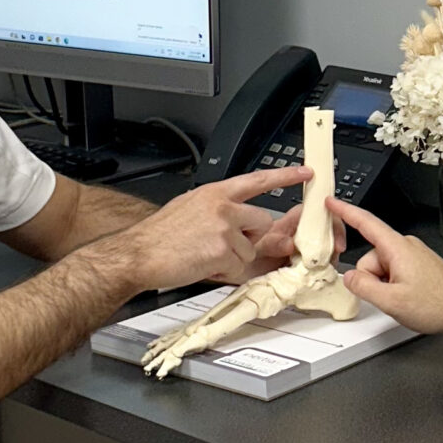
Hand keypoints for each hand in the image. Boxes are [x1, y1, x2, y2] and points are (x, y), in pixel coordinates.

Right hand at [118, 169, 306, 292]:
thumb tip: (238, 220)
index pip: (257, 180)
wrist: (138, 254)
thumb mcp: (189, 208)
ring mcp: (224, 227)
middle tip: (223, 243)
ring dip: (233, 256)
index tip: (304, 173)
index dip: (284, 176)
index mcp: (214, 192)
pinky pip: (238, 265)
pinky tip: (202, 263)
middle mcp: (222, 206)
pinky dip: (223, 270)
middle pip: (263, 221)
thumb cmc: (159, 235)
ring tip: (204, 253)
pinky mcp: (223, 249)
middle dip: (251, 236)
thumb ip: (218, 209)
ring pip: (250, 247)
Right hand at [334, 201, 442, 335]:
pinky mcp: (418, 263)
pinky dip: (394, 284)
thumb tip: (350, 278)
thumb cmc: (437, 304)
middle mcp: (405, 245)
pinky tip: (409, 296)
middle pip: (370, 256)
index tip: (331, 202)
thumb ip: (363, 287)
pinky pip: (394, 270)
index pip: (365, 223)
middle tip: (391, 296)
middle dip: (372, 278)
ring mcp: (413, 254)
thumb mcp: (392, 301)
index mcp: (397, 248)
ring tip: (404, 298)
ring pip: (381, 266)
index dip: (345, 212)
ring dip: (385, 284)